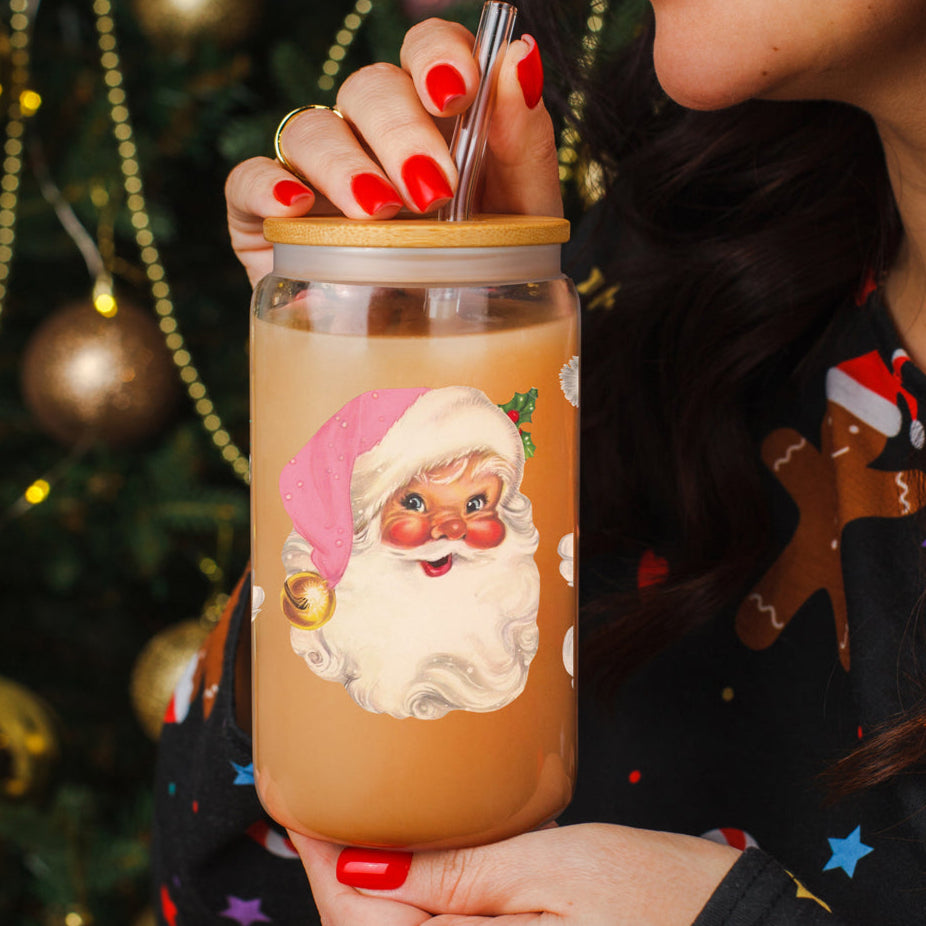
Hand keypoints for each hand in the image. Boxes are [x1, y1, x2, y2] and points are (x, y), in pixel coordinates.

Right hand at [225, 18, 561, 285]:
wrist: (437, 352)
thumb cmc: (483, 275)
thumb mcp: (522, 216)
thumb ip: (524, 141)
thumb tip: (519, 57)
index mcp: (436, 120)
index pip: (425, 51)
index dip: (436, 54)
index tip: (457, 92)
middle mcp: (373, 138)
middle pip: (369, 89)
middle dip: (400, 131)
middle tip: (431, 190)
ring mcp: (319, 176)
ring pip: (312, 129)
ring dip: (344, 164)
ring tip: (377, 212)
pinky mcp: (271, 220)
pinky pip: (248, 179)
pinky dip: (265, 185)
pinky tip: (294, 207)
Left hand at [289, 822, 740, 924]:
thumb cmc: (662, 902)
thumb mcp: (556, 867)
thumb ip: (455, 877)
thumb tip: (362, 867)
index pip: (362, 922)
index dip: (324, 864)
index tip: (302, 808)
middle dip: (345, 880)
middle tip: (333, 808)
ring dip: (376, 901)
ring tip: (372, 832)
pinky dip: (418, 915)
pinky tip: (422, 876)